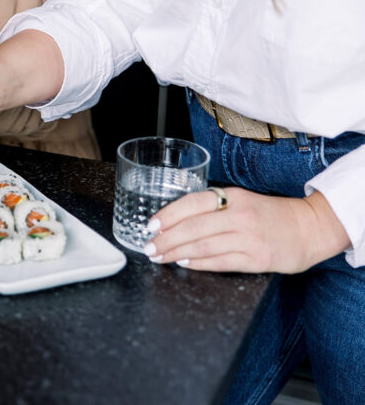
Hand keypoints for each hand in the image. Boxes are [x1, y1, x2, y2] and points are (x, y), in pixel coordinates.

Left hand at [146, 187, 350, 273]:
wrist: (311, 228)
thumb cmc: (271, 215)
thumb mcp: (241, 200)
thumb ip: (213, 207)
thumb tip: (175, 220)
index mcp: (233, 196)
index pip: (191, 203)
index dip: (167, 215)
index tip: (150, 226)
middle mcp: (239, 215)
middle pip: (193, 228)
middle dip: (166, 239)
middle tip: (149, 247)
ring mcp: (249, 238)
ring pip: (203, 246)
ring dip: (176, 253)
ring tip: (160, 257)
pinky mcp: (258, 259)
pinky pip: (220, 262)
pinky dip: (198, 264)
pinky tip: (184, 264)